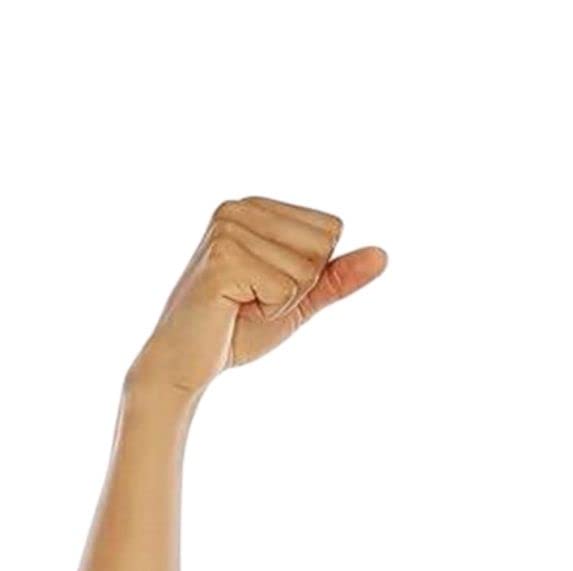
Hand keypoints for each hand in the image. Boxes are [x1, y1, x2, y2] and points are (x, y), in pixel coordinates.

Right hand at [126, 195, 386, 397]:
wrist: (189, 360)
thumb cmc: (239, 326)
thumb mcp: (300, 298)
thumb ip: (337, 276)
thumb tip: (384, 255)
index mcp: (257, 207)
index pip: (331, 229)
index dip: (312, 272)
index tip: (270, 285)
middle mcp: (238, 208)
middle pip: (322, 245)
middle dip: (301, 286)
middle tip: (258, 298)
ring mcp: (228, 229)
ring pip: (306, 269)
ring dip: (282, 301)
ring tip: (244, 303)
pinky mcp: (223, 258)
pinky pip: (287, 289)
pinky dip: (270, 311)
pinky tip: (236, 308)